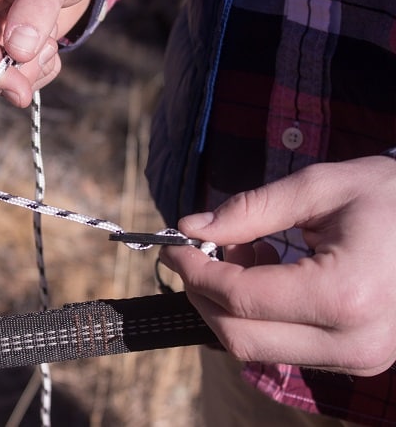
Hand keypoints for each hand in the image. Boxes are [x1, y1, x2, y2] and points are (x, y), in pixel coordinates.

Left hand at [160, 155, 395, 375]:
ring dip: (229, 306)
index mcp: (345, 295)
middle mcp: (353, 342)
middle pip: (239, 336)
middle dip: (203, 294)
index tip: (175, 245)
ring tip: (243, 253)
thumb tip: (190, 228)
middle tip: (194, 253)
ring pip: (257, 349)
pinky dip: (257, 316)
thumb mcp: (319, 188)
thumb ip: (249, 210)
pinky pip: (283, 347)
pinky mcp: (357, 359)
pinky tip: (266, 272)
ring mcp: (358, 358)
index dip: (195, 271)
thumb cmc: (391, 197)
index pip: (240, 298)